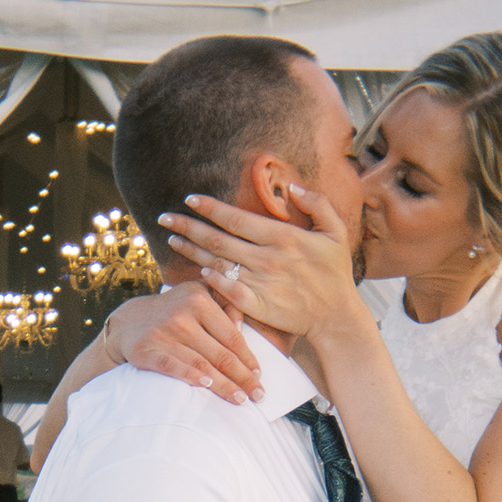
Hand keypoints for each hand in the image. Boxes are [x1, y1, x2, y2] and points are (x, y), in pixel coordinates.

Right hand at [106, 285, 261, 404]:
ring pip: (201, 365)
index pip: (231, 336)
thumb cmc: (175, 310)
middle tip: (258, 395)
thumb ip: (224, 302)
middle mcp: (182, 316)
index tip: (259, 375)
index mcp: (199, 300)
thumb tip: (243, 324)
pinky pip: (171, 366)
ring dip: (223, 385)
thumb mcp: (198, 294)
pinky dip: (189, 376)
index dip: (248, 358)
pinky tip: (206, 386)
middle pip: (220, 354)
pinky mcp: (146, 350)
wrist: (130, 321)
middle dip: (242, 377)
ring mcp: (163, 334)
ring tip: (240, 399)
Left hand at [160, 186, 362, 346]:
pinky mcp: (256, 304)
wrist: (336, 315)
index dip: (211, 208)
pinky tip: (194, 270)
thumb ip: (317, 204)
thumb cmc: (335, 272)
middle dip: (189, 226)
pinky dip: (209, 279)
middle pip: (219, 239)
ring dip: (191, 251)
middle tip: (166, 217)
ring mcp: (260, 282)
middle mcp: (267, 258)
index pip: (237, 218)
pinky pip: (225, 290)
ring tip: (171, 238)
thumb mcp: (335, 232)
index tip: (190, 199)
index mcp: (283, 237)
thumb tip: (293, 187)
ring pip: (217, 263)